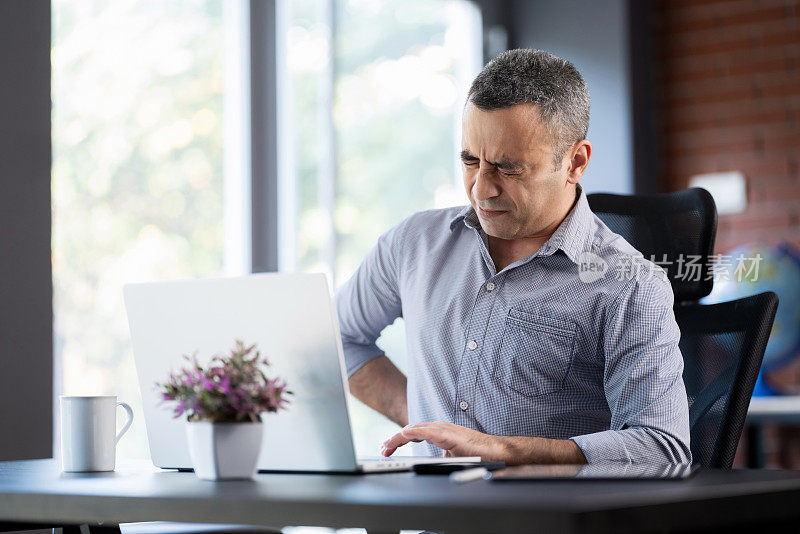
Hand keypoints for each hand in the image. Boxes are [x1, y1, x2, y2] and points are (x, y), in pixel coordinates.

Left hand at [381, 421, 502, 458]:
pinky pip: (427, 431)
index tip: (388, 448)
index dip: (399, 440)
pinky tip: (404, 434)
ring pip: (415, 430)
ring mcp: (443, 429)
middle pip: (410, 431)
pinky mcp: (449, 434)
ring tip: (387, 445)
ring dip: (399, 437)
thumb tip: (431, 461)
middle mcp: (439, 427)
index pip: (413, 433)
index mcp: (438, 431)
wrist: (494, 451)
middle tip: (383, 449)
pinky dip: (414, 432)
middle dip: (394, 440)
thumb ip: (440, 453)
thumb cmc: (476, 452)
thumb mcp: (451, 454)